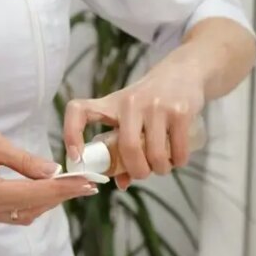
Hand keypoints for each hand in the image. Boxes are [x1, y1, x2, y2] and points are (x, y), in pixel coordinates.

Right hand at [0, 117, 97, 224]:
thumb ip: (25, 161)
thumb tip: (55, 172)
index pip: (32, 193)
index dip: (62, 189)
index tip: (87, 183)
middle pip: (33, 206)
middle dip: (62, 194)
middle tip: (90, 183)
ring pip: (28, 212)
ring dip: (52, 199)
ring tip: (77, 185)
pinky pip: (19, 211)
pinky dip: (38, 201)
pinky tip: (54, 189)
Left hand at [64, 66, 204, 186]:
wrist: (184, 71)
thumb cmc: (150, 101)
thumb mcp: (130, 118)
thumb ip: (122, 149)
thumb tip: (122, 184)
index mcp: (110, 104)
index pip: (79, 110)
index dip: (71, 134)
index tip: (77, 158)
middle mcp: (131, 102)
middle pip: (127, 148)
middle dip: (138, 171)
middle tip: (143, 173)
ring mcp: (157, 105)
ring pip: (155, 154)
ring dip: (160, 169)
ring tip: (162, 166)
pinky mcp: (180, 111)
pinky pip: (178, 151)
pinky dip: (177, 162)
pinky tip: (176, 159)